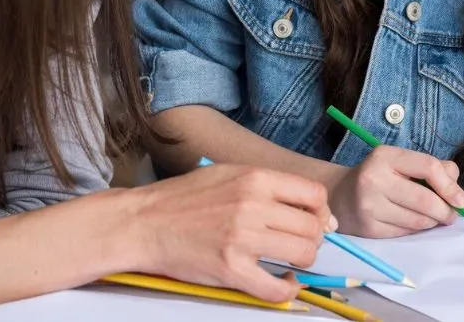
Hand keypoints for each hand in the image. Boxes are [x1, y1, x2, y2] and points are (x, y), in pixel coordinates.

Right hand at [128, 164, 333, 302]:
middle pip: (313, 227)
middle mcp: (253, 205)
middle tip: (296, 244)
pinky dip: (286, 290)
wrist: (144, 222)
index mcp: (254, 178)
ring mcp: (242, 238)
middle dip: (312, 239)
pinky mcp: (231, 269)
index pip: (315, 196)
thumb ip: (267, 186)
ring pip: (303, 254)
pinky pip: (277, 288)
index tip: (312, 221)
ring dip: (301, 262)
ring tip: (286, 261)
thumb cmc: (183, 198)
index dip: (320, 212)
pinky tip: (280, 282)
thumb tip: (311, 209)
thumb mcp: (227, 173)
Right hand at [330, 146, 463, 237]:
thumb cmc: (380, 177)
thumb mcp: (401, 163)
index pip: (428, 167)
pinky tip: (410, 222)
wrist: (340, 196)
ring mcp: (369, 205)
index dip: (450, 186)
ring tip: (430, 217)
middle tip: (451, 215)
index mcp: (384, 156)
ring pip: (418, 221)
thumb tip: (458, 192)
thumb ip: (434, 169)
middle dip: (446, 211)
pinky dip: (415, 230)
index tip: (462, 201)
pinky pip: (406, 233)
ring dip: (432, 222)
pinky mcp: (368, 228)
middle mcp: (373, 178)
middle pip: (426, 200)